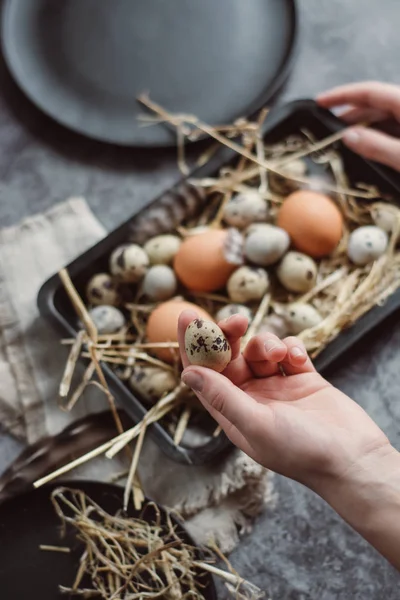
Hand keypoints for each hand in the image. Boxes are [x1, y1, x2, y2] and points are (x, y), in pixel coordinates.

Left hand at [178, 310, 389, 491]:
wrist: (353, 459)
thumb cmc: (302, 451)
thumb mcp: (256, 423)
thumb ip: (222, 396)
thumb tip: (187, 373)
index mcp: (232, 412)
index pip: (203, 374)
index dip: (193, 346)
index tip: (186, 316)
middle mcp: (251, 397)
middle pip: (230, 356)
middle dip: (231, 335)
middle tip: (238, 320)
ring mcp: (277, 387)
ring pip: (260, 350)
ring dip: (267, 344)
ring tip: (280, 356)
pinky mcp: (303, 378)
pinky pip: (289, 351)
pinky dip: (291, 348)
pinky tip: (299, 359)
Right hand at [317, 81, 399, 170]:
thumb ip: (377, 145)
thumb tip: (347, 136)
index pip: (370, 92)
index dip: (343, 95)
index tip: (319, 102)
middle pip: (375, 107)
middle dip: (350, 118)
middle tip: (326, 132)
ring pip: (384, 122)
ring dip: (362, 132)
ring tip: (341, 145)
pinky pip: (392, 134)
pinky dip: (376, 141)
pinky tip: (364, 153)